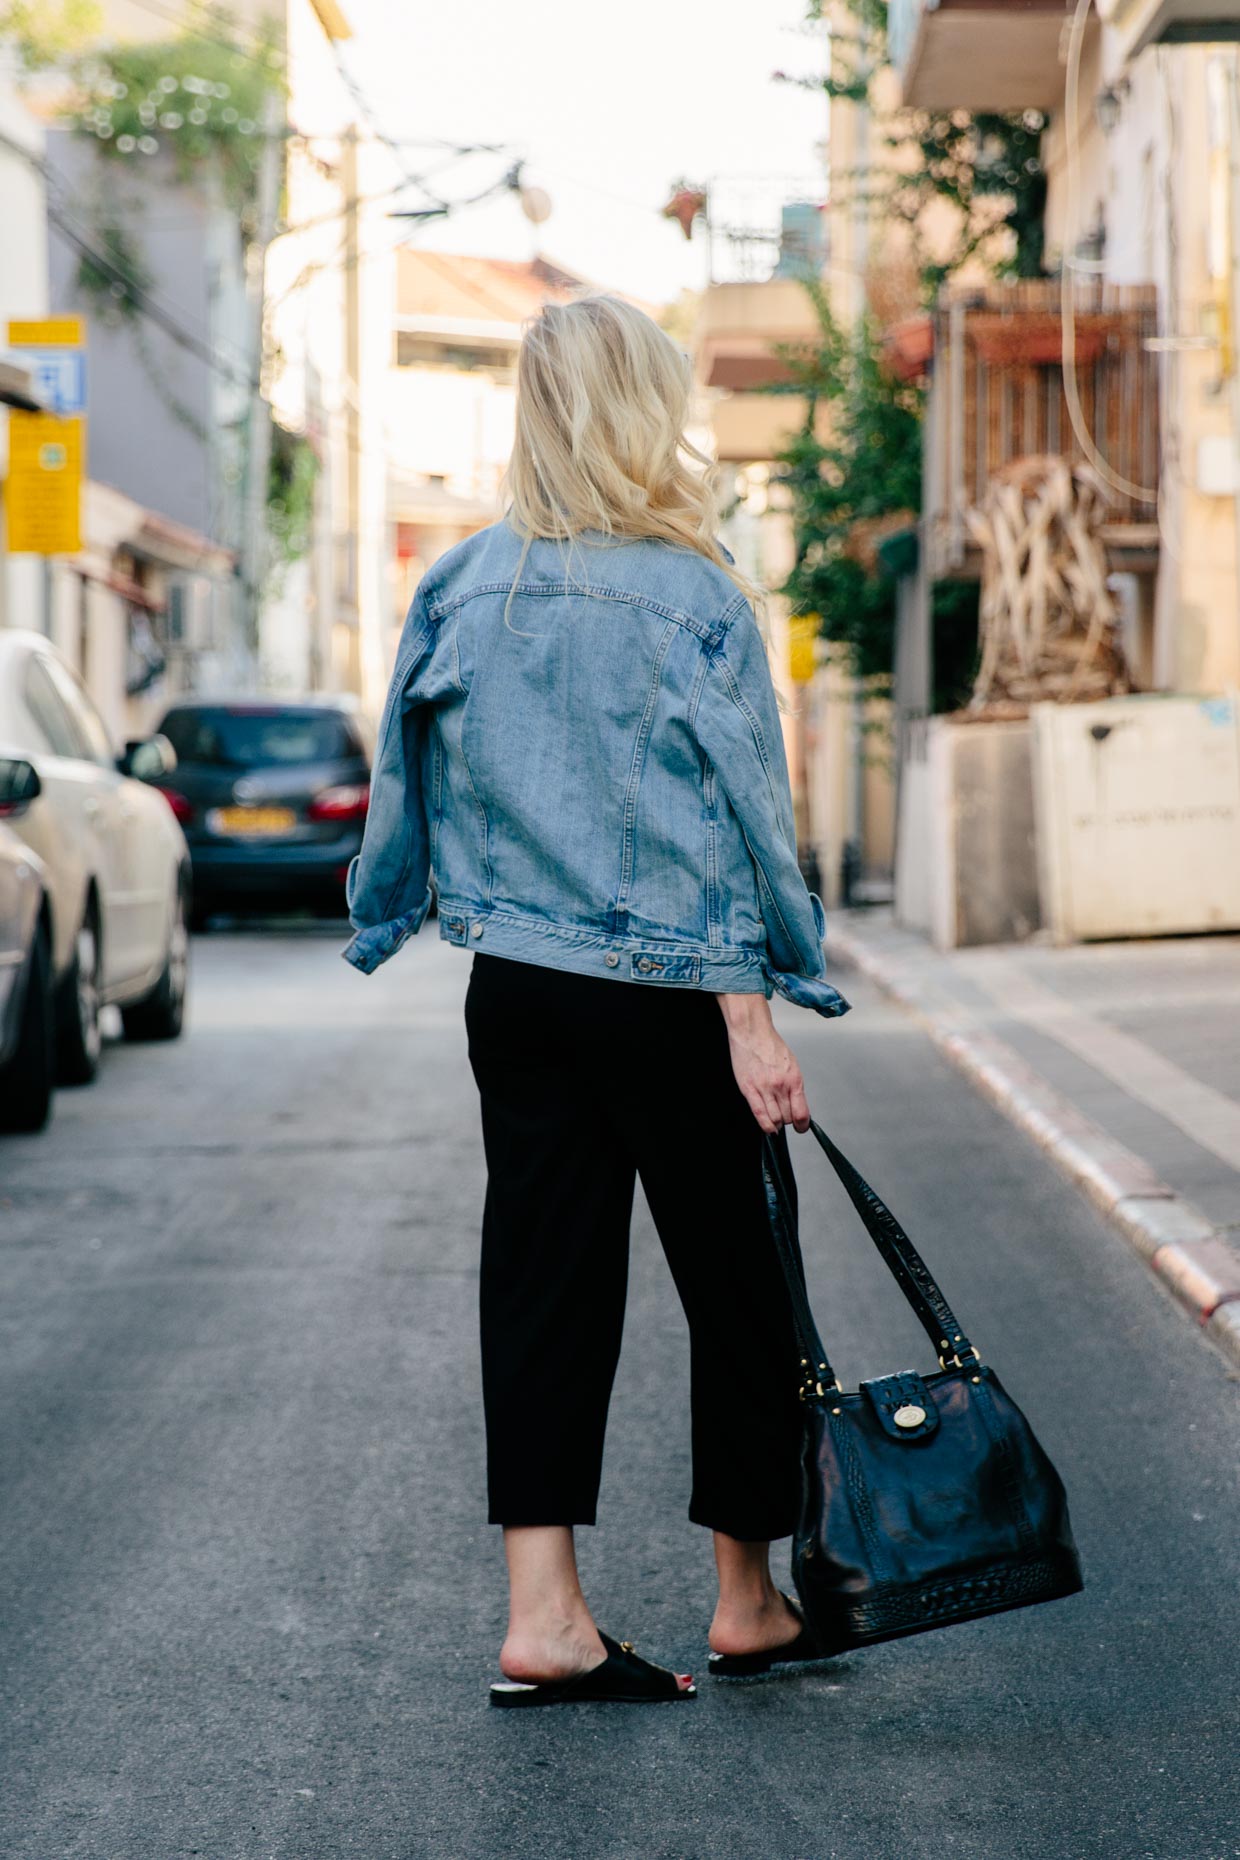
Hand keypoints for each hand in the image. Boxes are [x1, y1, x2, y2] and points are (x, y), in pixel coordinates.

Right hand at [718, 994, 809, 1134]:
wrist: (752, 1033)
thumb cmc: (771, 1046)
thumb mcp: (791, 1065)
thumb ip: (794, 1085)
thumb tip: (796, 1104)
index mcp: (794, 1080)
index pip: (802, 1113)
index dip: (802, 1125)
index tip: (801, 1127)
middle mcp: (781, 1086)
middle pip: (788, 1118)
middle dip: (787, 1120)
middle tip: (784, 1116)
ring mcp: (764, 1089)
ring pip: (775, 1119)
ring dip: (776, 1123)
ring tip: (775, 1119)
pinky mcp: (749, 1089)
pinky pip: (759, 1115)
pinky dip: (766, 1125)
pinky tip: (768, 1128)